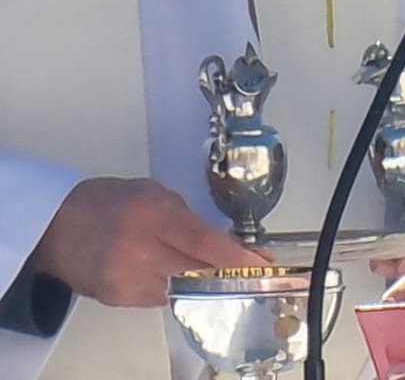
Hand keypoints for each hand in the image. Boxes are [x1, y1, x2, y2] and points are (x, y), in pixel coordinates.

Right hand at [33, 177, 270, 306]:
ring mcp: (126, 279)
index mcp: (151, 214)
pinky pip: (160, 298)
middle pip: (196, 271)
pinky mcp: (118, 299)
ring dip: (202, 282)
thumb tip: (220, 241)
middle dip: (227, 273)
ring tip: (217, 271)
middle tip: (252, 270)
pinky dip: (175, 287)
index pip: (202, 242)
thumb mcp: (152, 193)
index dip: (235, 257)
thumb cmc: (107, 201)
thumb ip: (186, 217)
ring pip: (182, 289)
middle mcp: (139, 250)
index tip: (261, 263)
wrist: (55, 228)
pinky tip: (178, 274)